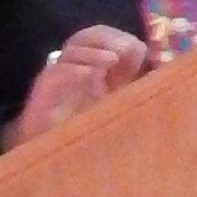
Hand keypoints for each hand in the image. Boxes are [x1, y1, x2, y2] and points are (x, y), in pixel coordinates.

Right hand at [3, 27, 148, 148]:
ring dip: (92, 52)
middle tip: (127, 49)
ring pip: (69, 52)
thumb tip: (153, 63)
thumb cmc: (94, 134)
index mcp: (94, 67)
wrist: (59, 159)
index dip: (117, 37)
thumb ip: (136, 85)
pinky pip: (54, 74)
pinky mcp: (43, 94)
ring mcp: (58, 80)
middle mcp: (75, 69)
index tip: (139, 48)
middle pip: (84, 38)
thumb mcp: (122, 107)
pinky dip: (72, 70)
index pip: (100, 38)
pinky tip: (91, 74)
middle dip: (106, 39)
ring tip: (112, 60)